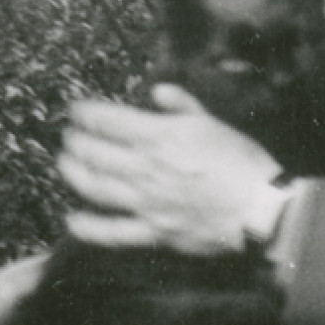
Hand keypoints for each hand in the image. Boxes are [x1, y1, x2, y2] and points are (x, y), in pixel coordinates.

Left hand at [58, 85, 281, 255]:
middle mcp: (145, 168)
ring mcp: (146, 202)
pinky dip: (88, 227)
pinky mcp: (153, 232)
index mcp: (160, 137)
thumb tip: (157, 93)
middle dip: (74, 141)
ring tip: (64, 164)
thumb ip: (181, 105)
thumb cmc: (242, 162)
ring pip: (95, 186)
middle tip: (68, 137)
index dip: (85, 113)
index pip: (107, 119)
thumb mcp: (213, 122)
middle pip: (93, 152)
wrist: (260, 209)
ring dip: (73, 173)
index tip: (76, 111)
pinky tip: (72, 220)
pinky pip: (112, 232)